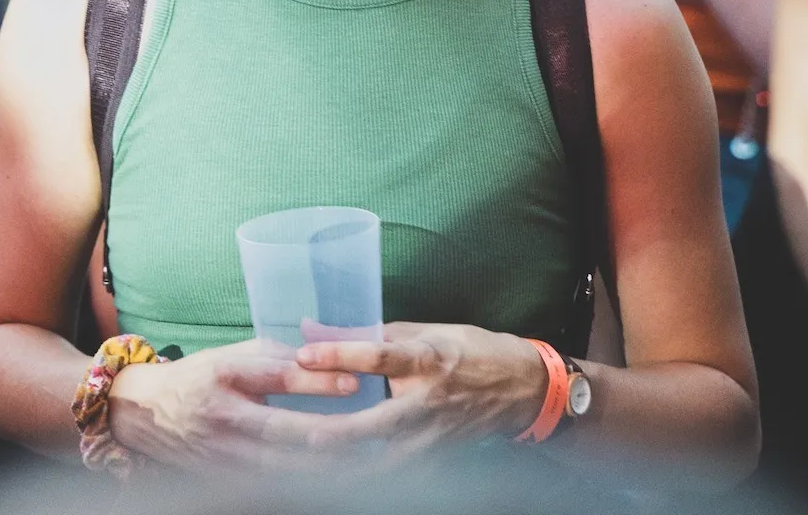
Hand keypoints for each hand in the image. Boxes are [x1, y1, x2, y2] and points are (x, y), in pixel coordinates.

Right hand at [105, 339, 363, 470]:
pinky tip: (333, 476)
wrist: (144, 415)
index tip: (355, 381)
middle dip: (332, 433)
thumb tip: (328, 364)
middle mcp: (222, 420)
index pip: (277, 378)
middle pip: (285, 430)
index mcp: (223, 378)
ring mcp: (223, 456)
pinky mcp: (225, 480)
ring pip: (284, 466)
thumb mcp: (230, 357)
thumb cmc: (196, 378)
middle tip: (372, 429)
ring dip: (325, 464)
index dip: (318, 382)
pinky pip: (272, 484)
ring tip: (364, 456)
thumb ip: (276, 359)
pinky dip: (304, 481)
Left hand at [290, 322, 551, 465]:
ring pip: (376, 463)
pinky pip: (388, 477)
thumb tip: (314, 328)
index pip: (379, 358)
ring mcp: (430, 440)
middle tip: (285, 432)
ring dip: (335, 466)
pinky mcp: (432, 462)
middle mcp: (426, 405)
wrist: (523, 390)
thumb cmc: (470, 352)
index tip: (302, 355)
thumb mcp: (426, 332)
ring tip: (292, 464)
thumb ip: (369, 334)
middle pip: (369, 425)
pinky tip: (324, 478)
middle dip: (325, 433)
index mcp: (426, 361)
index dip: (339, 356)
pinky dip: (356, 479)